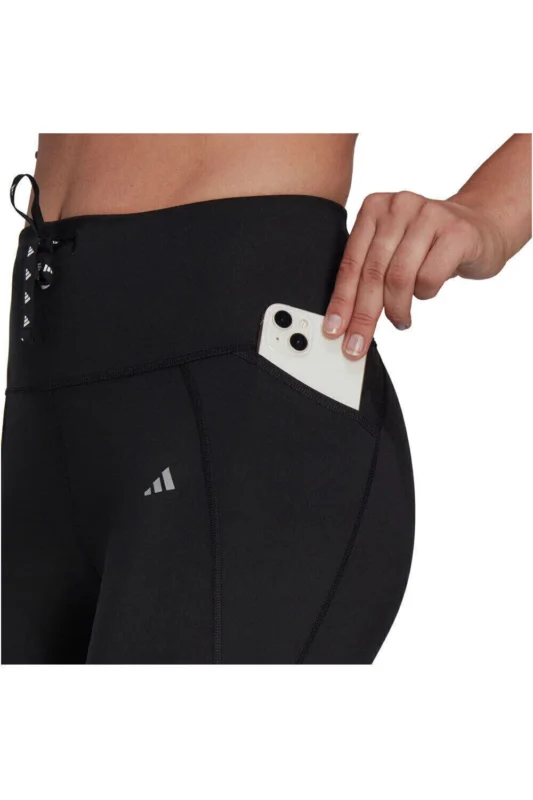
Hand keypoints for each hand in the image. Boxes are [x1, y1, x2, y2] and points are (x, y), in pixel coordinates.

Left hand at [323, 191, 507, 357]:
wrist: (482, 226)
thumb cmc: (432, 244)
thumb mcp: (394, 248)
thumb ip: (370, 271)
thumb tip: (345, 318)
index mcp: (374, 208)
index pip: (351, 262)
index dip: (341, 301)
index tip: (334, 330)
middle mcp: (398, 206)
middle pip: (372, 272)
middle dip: (363, 315)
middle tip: (357, 344)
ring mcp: (429, 215)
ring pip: (399, 277)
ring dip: (396, 308)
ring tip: (399, 320)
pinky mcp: (456, 232)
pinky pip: (429, 277)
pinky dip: (424, 294)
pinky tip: (426, 292)